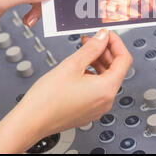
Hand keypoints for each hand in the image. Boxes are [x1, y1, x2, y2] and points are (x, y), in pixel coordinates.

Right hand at [0, 28, 132, 153]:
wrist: (31, 121)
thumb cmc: (47, 99)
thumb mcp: (72, 65)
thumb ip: (92, 48)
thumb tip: (103, 37)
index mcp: (106, 89)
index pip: (124, 60)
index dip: (116, 43)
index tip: (107, 34)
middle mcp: (106, 101)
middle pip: (116, 69)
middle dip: (105, 51)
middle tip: (91, 40)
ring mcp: (98, 107)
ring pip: (106, 78)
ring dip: (98, 62)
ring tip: (83, 52)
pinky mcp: (88, 110)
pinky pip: (97, 89)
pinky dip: (92, 75)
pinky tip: (79, 68)